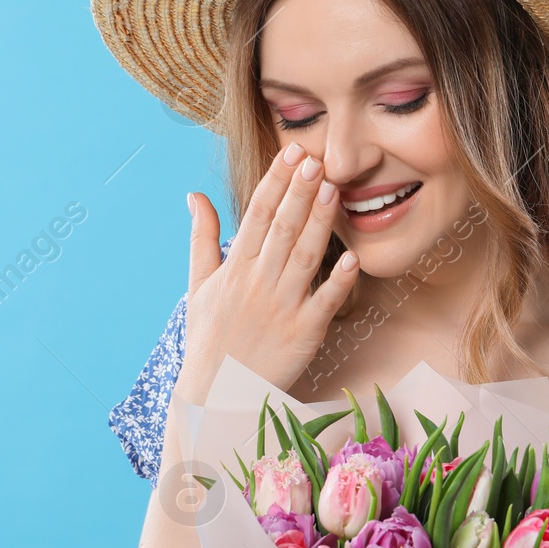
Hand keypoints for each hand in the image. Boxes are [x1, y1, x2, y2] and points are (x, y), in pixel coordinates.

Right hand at [174, 143, 358, 403]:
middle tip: (316, 159)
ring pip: (305, 257)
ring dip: (319, 223)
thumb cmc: (210, 338)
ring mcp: (282, 308)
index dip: (275, 182)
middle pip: (282, 229)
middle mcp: (258, 283)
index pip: (257, 215)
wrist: (217, 394)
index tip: (290, 153)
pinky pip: (325, 303)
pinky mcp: (304, 334)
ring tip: (333, 190)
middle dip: (299, 192)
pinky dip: (339, 282)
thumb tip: (194, 195)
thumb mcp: (198, 285)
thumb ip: (202, 237)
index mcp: (235, 268)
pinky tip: (354, 258)